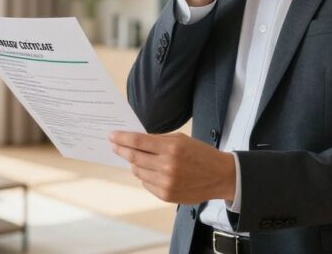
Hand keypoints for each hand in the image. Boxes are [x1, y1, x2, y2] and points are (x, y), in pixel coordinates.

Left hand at [109, 131, 235, 203]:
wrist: (220, 176)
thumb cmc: (200, 154)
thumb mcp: (181, 139)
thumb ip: (158, 140)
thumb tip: (134, 141)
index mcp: (171, 148)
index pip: (138, 141)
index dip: (122, 138)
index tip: (111, 136)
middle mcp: (167, 166)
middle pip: (134, 157)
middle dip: (121, 150)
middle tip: (114, 145)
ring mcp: (166, 182)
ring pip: (138, 171)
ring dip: (133, 164)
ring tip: (135, 158)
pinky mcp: (166, 195)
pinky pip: (146, 183)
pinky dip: (144, 176)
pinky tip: (150, 171)